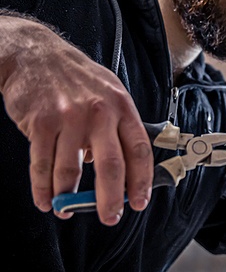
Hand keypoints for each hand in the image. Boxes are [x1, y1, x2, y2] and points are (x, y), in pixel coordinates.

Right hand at [0, 16, 153, 224]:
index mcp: (122, 106)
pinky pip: (43, 165)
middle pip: (111, 165)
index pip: (140, 149)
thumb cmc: (77, 76)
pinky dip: (43, 188)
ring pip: (72, 171)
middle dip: (111, 198)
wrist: (36, 54)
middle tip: (110, 217)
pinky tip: (46, 200)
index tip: (140, 201)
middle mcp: (100, 112)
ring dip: (70, 197)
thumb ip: (117, 127)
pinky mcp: (41, 123)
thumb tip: (121, 167)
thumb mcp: (109, 92)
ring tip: (68, 210)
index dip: (142, 180)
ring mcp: (70, 118)